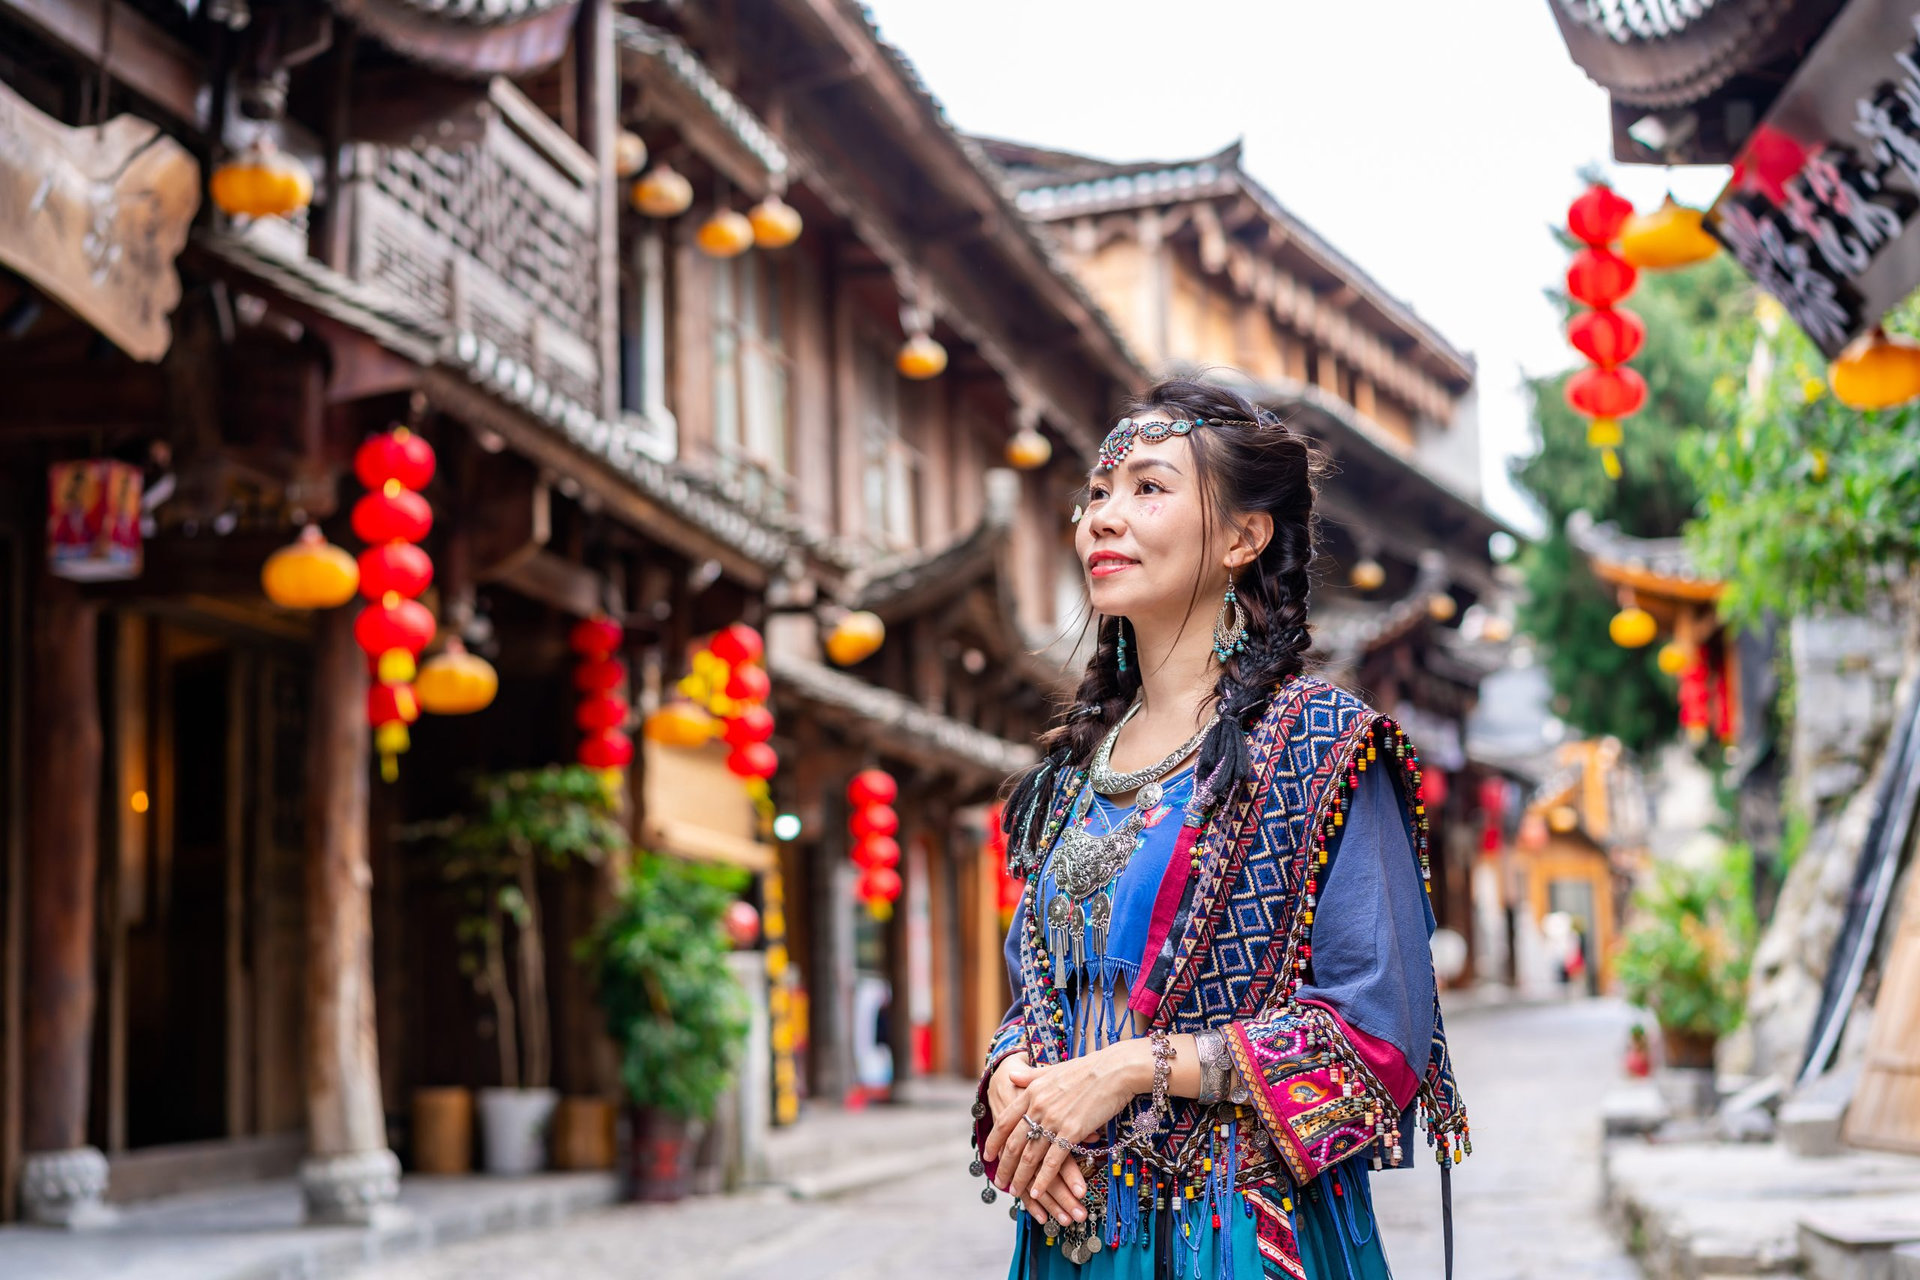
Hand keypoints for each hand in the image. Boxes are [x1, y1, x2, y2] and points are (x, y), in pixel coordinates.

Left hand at [983, 1057, 1086, 1226]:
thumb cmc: (1086, 1069)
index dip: (994, 1141)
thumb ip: (1030, 1077)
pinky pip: (1052, 1161)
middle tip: (999, 1182)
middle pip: (1014, 1143)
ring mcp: (1054, 1120)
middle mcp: (1038, 1107)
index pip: (1004, 1122)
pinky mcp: (1072, 1132)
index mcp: (1031, 1092)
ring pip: (1030, 1156)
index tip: (988, 1156)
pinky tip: (1036, 1192)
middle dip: (1005, 1166)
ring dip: (1021, 1177)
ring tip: (1014, 1192)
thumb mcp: (1052, 1070)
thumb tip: (1009, 1075)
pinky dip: (1043, 1180)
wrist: (1114, 1070)